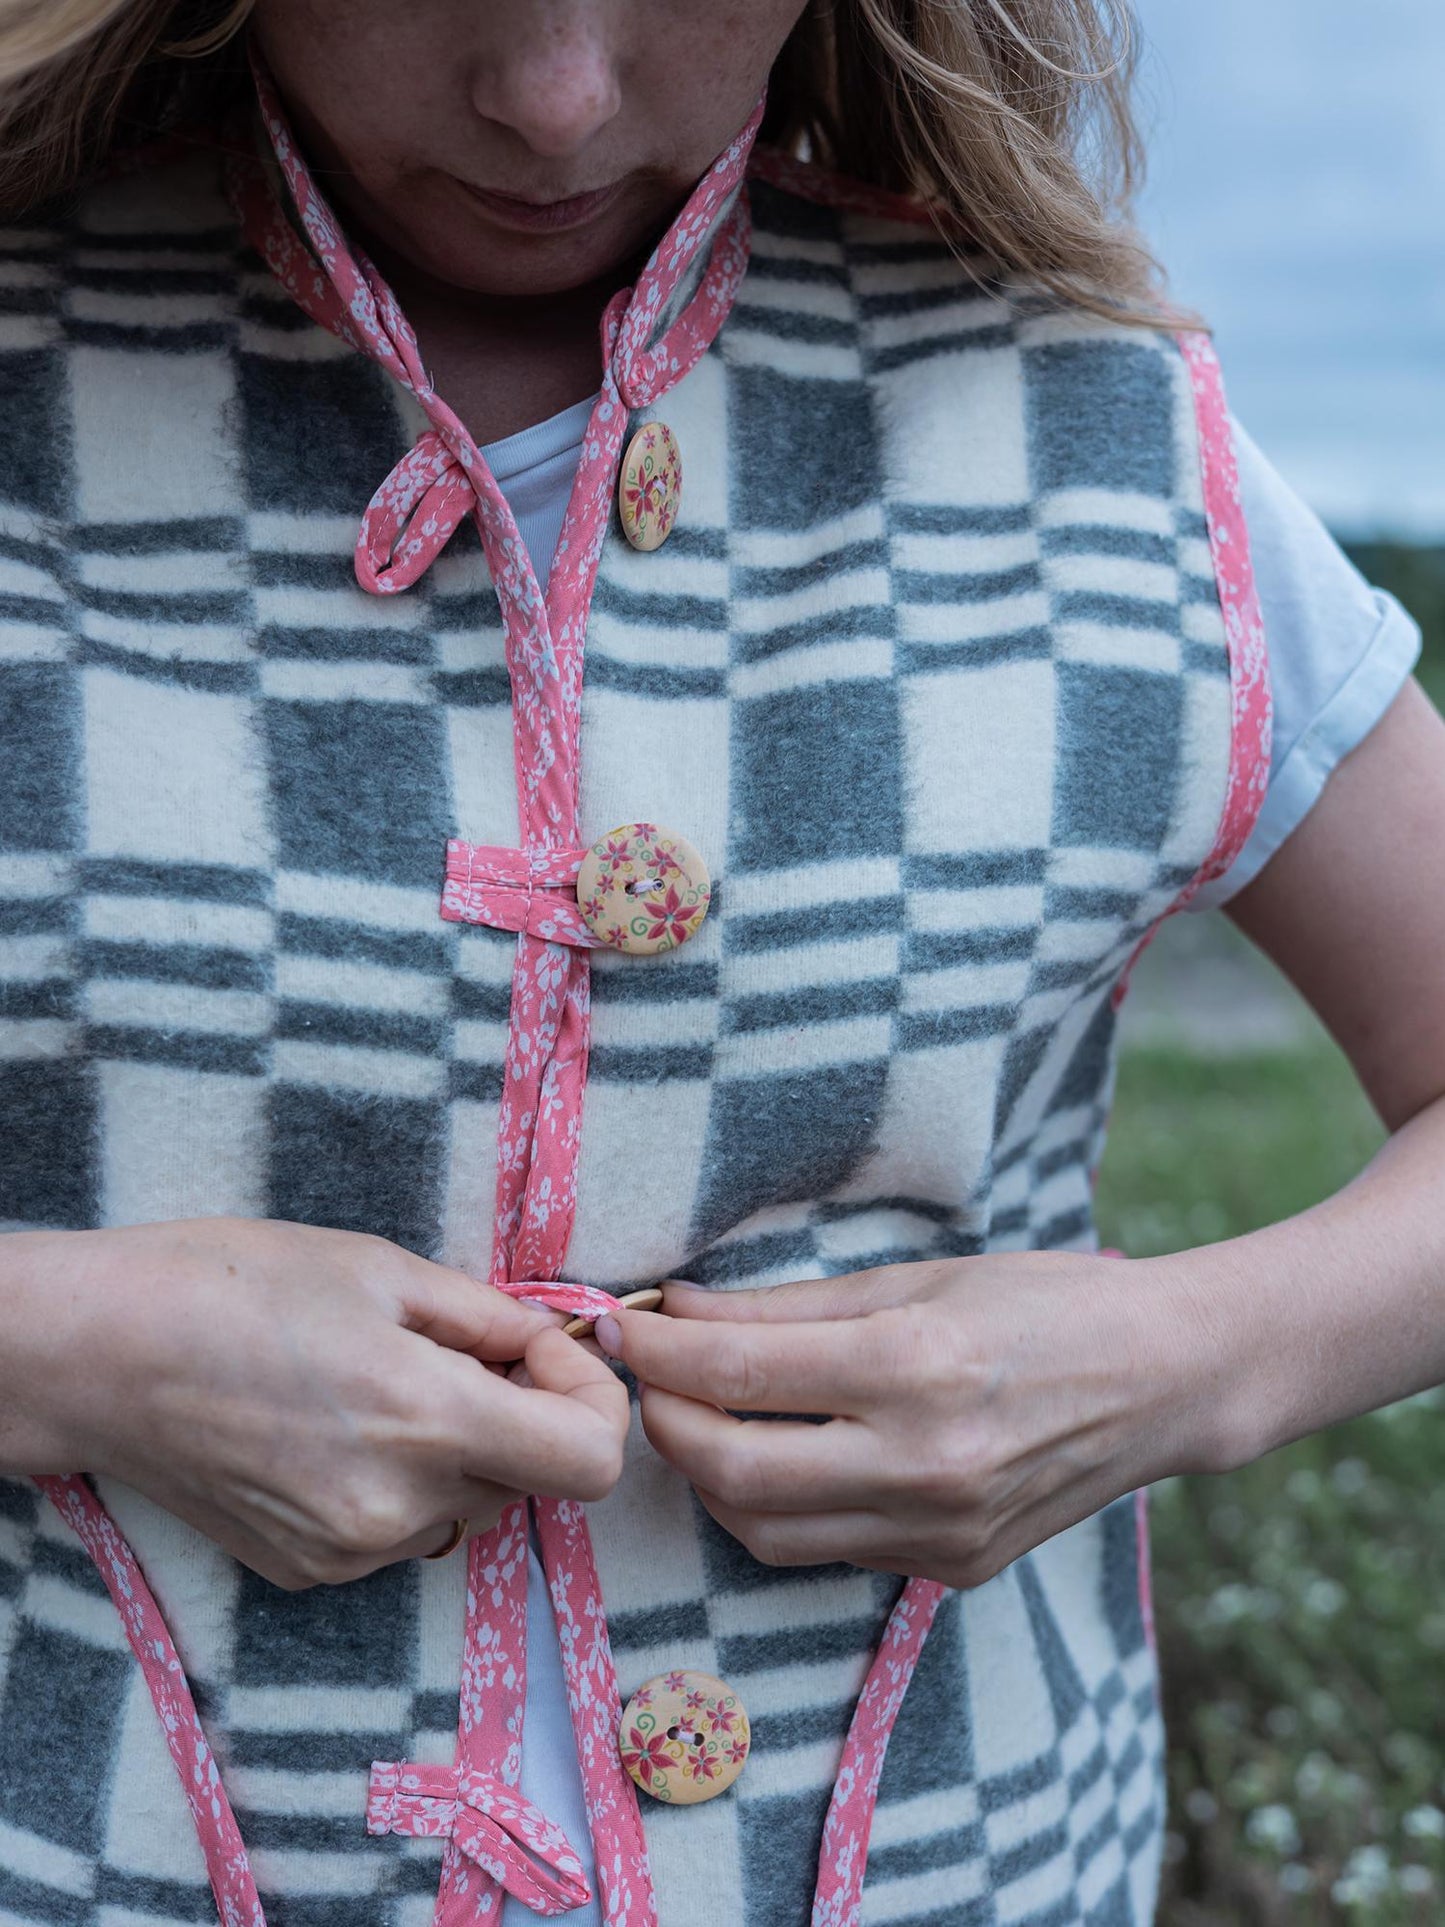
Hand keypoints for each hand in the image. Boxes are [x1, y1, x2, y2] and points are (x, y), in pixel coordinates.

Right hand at [0, 1218, 628, 1588]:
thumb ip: (488, 1319)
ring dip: (463, 1450)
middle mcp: (400, 1510)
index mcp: (430, 1424)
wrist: (101, 1356)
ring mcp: (351, 1553)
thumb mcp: (381, 1270)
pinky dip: (402, 1481)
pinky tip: (337, 1425)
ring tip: (389, 1382)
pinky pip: (401, 1528)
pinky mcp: (309, 1572)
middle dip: (522, 1413)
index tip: (544, 1353)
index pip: (592, 1463)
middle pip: (530, 1479)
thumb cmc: (234, 1285)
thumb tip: (552, 1345)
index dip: (594, 1401)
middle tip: (466, 1349)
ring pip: (467, 1506)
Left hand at [595, 1254, 1231, 1587]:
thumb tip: (680, 1310)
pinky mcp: (950, 1569)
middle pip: (730, 1469)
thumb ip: (788, 1307)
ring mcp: (939, 1530)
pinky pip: (824, 1550)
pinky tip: (780, 1454)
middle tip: (645, 1376)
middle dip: (662, 1422)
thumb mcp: (915, 1278)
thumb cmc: (1043, 1301)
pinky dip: (776, 1506)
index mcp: (916, 1365)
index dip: (655, 1348)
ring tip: (702, 1415)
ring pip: (763, 1529)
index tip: (617, 1322)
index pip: (737, 1371)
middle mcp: (924, 1462)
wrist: (1164, 1380)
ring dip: (708, 1474)